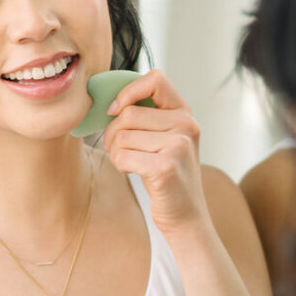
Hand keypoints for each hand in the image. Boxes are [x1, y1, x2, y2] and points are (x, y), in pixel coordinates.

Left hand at [103, 69, 207, 237]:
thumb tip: (109, 102)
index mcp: (185, 113)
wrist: (186, 215)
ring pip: (122, 136)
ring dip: (116, 151)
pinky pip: (122, 156)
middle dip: (113, 132)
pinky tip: (134, 172)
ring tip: (131, 162)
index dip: (129, 92)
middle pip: (128, 114)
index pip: (155, 80)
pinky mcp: (165, 167)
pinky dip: (120, 165)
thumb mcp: (165, 138)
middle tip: (117, 148)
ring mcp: (178, 146)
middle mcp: (186, 125)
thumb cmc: (168, 175)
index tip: (116, 110)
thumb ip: (147, 116)